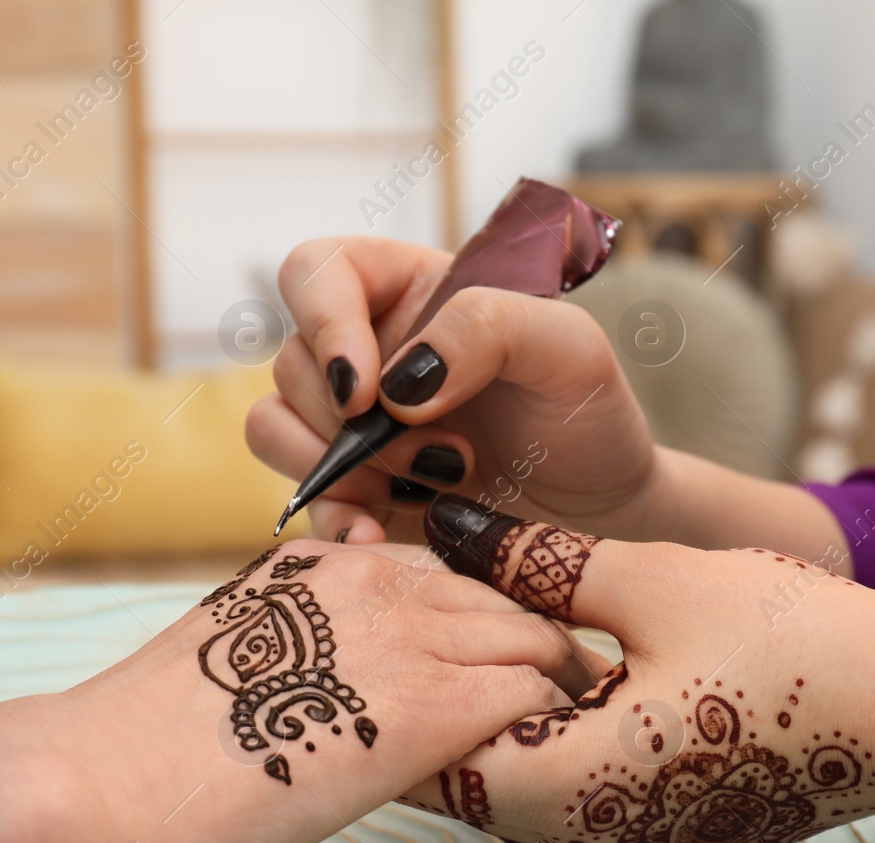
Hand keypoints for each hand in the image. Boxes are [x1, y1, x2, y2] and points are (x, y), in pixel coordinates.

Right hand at [0, 540, 603, 842]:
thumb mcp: (223, 657)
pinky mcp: (427, 706)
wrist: (96, 779)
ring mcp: (402, 635)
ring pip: (530, 636)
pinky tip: (565, 753)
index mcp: (317, 563)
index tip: (512, 657)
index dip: (485, 618)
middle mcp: (367, 579)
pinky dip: (557, 718)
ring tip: (589, 723)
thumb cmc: (136, 743)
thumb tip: (331, 658)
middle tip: (576, 689)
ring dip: (563, 680)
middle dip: (541, 641)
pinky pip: (531, 693)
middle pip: (497, 595)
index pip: (439, 573)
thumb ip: (294, 641)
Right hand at [244, 236, 661, 544]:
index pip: (316, 272)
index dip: (323, 324)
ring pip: (273, 427)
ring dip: (342, 466)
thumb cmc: (586, 414)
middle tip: (448, 455)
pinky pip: (303, 500)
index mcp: (406, 291)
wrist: (601, 512)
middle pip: (291, 362)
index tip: (367, 389)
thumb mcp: (567, 348)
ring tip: (435, 488)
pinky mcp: (353, 493)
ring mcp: (351, 426)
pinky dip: (334, 521)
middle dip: (358, 420)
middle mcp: (365, 351)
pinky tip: (382, 538)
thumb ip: (486, 327)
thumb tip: (395, 384)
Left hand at [401, 495, 874, 842]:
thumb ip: (532, 562)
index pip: (434, 760)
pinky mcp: (670, 841)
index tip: (406, 615)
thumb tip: (446, 530)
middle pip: (475, 777)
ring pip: (527, 786)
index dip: (412, 683)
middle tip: (445, 609)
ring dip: (512, 712)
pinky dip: (563, 735)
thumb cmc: (794, 642)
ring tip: (507, 626)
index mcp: (571, 791)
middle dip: (458, 693)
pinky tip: (579, 668)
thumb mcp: (650, 580)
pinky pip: (582, 796)